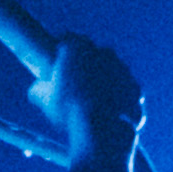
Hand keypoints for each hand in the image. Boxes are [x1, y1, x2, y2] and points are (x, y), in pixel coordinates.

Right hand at [34, 32, 142, 171]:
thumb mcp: (43, 99)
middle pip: (92, 55)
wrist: (101, 131)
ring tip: (91, 107)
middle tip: (73, 87)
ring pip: (111, 75)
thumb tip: (36, 90)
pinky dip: (119, 104)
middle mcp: (104, 52)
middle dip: (84, 67)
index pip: (66, 40)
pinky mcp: (136, 90)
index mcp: (78, 47)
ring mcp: (124, 71)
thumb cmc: (69, 111)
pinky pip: (125, 94)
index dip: (60, 53)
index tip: (55, 65)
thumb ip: (38, 89)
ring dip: (104, 85)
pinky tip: (108, 117)